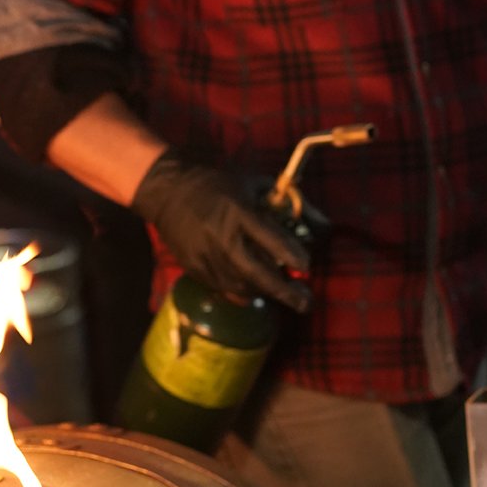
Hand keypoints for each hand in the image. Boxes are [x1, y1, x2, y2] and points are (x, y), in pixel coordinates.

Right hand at [131, 149, 312, 313]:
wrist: (167, 192)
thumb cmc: (215, 184)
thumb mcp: (249, 184)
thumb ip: (282, 203)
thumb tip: (319, 222)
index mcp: (239, 212)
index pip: (272, 241)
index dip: (293, 257)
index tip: (307, 267)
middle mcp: (223, 238)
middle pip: (259, 275)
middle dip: (286, 293)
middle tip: (305, 302)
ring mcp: (206, 257)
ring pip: (242, 288)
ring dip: (265, 293)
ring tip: (280, 292)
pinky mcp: (194, 269)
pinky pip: (223, 290)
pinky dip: (242, 293)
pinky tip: (253, 289)